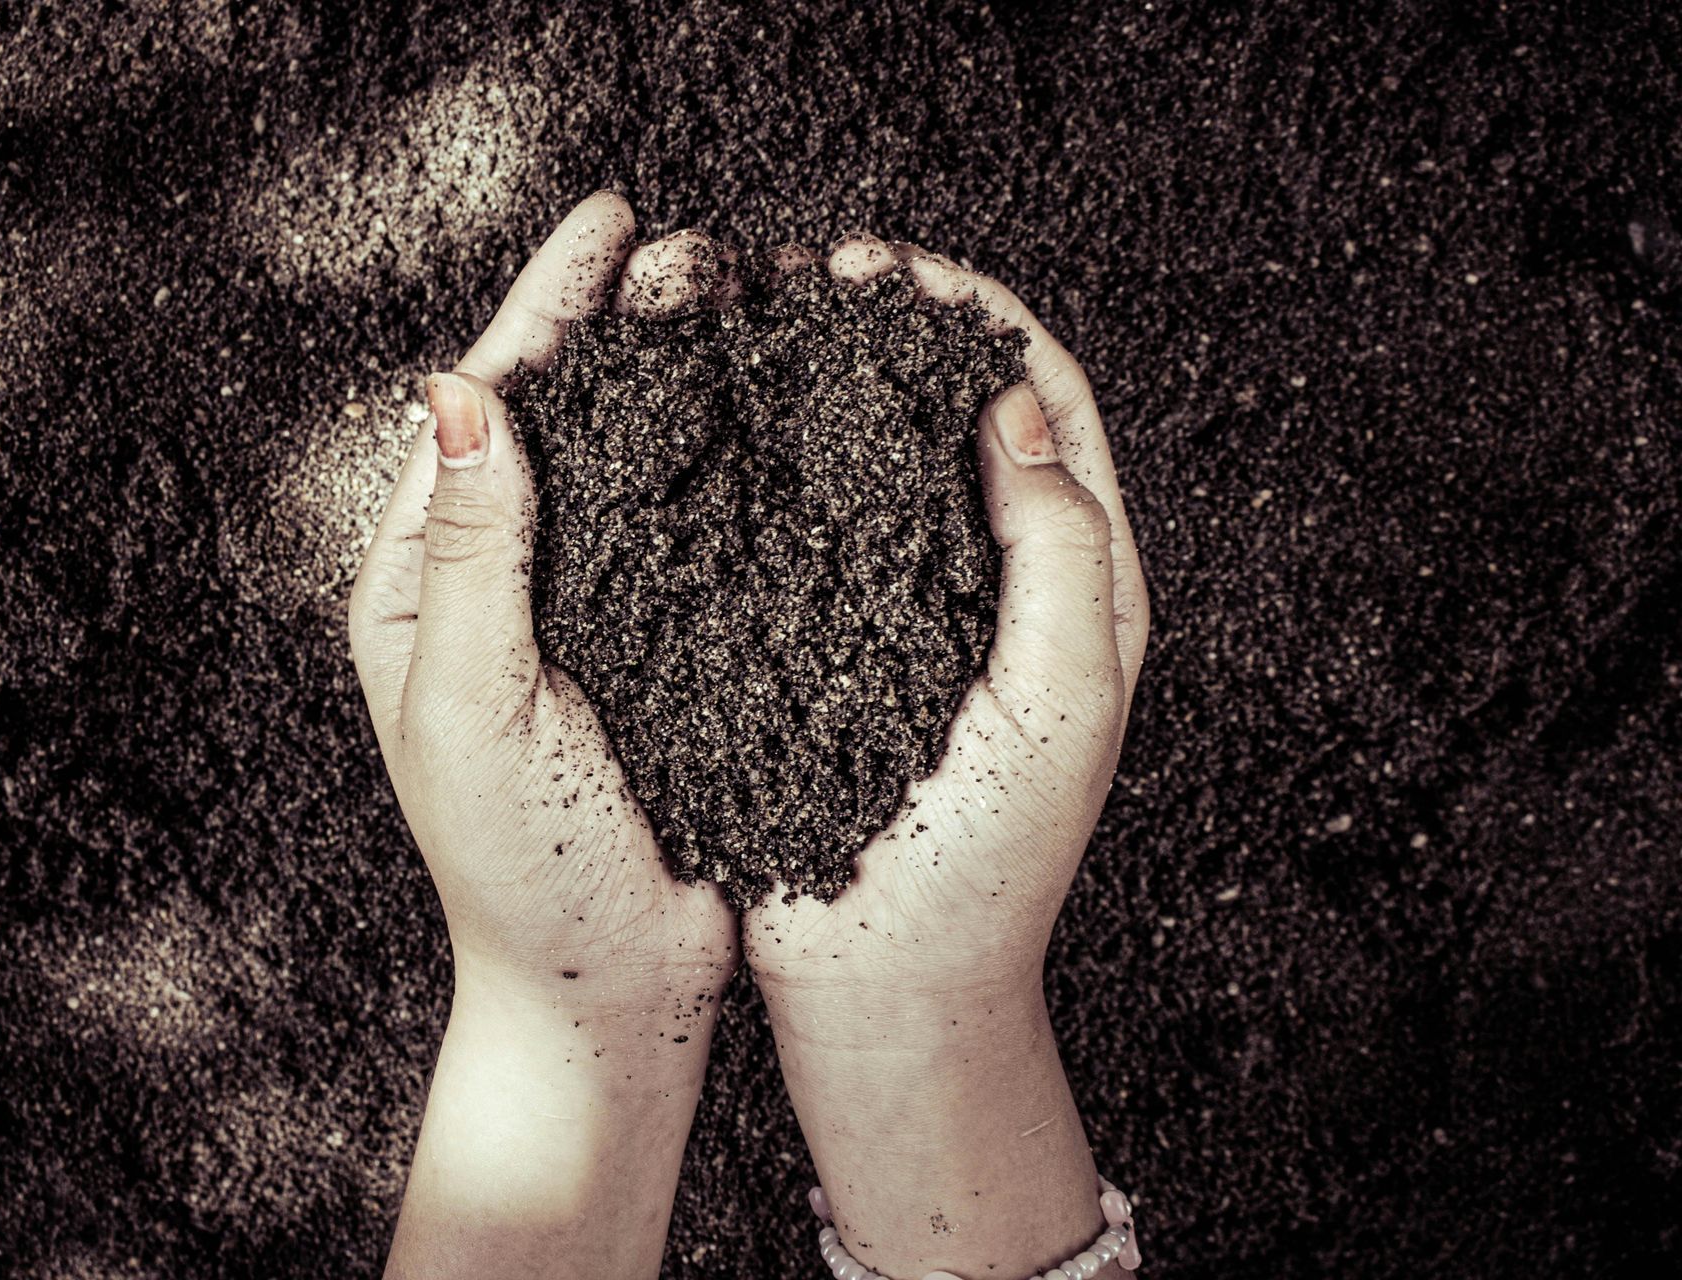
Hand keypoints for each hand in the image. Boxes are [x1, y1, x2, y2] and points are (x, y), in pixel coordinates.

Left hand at [349, 193, 737, 1279]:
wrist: (608, 992)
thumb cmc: (519, 873)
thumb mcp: (476, 709)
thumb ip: (474, 555)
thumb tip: (464, 388)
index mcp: (424, 586)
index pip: (482, 414)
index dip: (546, 309)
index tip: (610, 225)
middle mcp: (499, 583)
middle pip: (561, 418)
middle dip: (619, 324)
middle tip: (693, 248)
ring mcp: (585, 612)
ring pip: (632, 464)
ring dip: (680, 380)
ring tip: (741, 303)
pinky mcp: (662, 648)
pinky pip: (690, 533)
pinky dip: (727, 469)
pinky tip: (776, 421)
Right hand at [743, 234, 1150, 1278]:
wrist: (888, 986)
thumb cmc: (985, 865)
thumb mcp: (1058, 707)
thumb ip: (1065, 558)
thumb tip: (1016, 414)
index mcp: (1072, 581)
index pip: (1041, 399)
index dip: (974, 316)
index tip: (891, 271)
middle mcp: (985, 577)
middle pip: (947, 407)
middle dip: (886, 323)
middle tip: (806, 271)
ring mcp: (898, 606)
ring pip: (867, 456)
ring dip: (818, 380)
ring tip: (751, 322)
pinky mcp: (822, 643)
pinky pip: (802, 529)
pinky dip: (767, 464)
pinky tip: (711, 431)